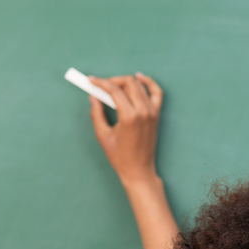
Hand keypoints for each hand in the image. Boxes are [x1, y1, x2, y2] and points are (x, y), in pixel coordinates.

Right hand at [88, 73, 163, 187]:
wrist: (139, 170)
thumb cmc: (120, 157)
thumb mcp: (103, 136)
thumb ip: (96, 114)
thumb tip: (93, 97)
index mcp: (129, 116)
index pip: (115, 90)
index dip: (101, 83)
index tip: (91, 81)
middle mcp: (143, 111)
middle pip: (128, 83)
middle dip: (112, 81)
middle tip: (100, 85)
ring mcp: (152, 112)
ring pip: (139, 85)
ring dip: (125, 82)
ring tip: (113, 86)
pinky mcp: (157, 114)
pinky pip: (156, 92)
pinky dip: (148, 82)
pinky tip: (139, 78)